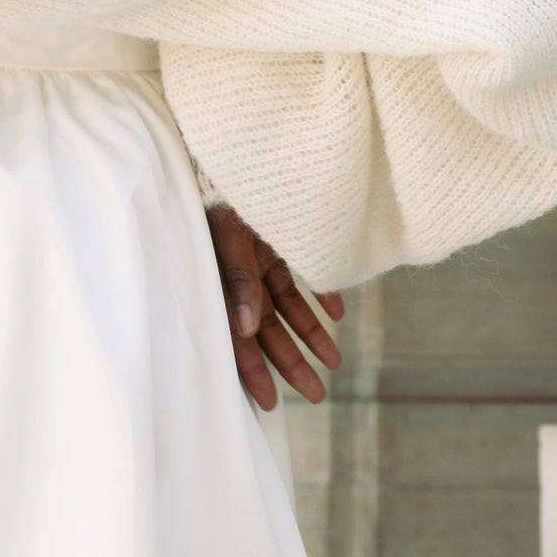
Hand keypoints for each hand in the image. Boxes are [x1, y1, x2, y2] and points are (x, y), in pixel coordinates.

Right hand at [206, 202, 344, 412]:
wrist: (227, 151)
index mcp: (219, 283)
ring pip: (288, 308)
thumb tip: (245, 330)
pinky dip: (319, 294)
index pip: (236, 341)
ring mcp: (259, 260)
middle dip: (291, 363)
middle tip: (317, 394)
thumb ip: (237, 280)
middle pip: (267, 331)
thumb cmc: (220, 194)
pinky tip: (337, 315)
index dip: (252, 372)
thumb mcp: (226, 238)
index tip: (270, 405)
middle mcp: (240, 278)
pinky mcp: (277, 242)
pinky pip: (300, 276)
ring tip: (334, 362)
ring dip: (310, 335)